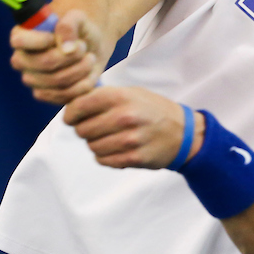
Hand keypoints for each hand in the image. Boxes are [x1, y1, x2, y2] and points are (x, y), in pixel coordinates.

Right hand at [10, 9, 104, 104]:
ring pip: (56, 82)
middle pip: (43, 63)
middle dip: (70, 56)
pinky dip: (82, 86)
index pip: (19, 41)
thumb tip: (66, 48)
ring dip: (80, 69)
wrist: (90, 45)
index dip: (42, 40)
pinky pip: (63, 96)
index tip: (59, 36)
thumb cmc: (79, 27)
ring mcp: (32, 80)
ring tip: (90, 57)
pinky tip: (89, 73)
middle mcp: (22, 60)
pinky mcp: (46, 94)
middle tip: (83, 46)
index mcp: (21, 36)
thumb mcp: (78, 17)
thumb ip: (69, 25)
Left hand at [63, 86, 203, 168]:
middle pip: (82, 130)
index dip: (70, 114)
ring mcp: (129, 139)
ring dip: (96, 143)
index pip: (79, 106)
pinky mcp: (134, 158)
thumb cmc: (152, 110)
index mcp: (121, 96)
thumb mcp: (131, 93)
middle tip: (95, 128)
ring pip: (91, 146)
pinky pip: (103, 160)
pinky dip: (105, 156)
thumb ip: (103, 97)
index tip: (71, 118)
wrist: (183, 132)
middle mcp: (124, 116)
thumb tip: (72, 103)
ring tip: (109, 137)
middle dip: (84, 130)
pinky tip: (116, 148)